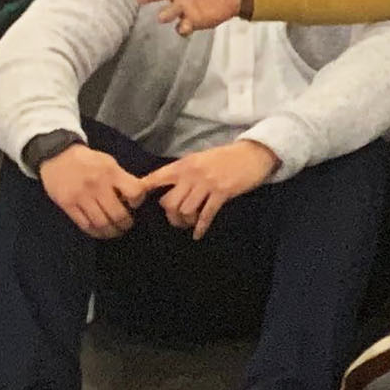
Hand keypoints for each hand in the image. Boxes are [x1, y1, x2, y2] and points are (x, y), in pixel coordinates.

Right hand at [38, 141, 146, 238]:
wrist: (57, 154)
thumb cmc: (87, 159)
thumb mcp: (109, 162)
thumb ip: (121, 178)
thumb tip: (134, 197)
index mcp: (111, 172)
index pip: (134, 191)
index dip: (138, 201)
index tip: (135, 205)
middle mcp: (97, 185)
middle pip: (117, 214)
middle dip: (126, 224)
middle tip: (126, 225)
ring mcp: (81, 196)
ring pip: (101, 223)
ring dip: (111, 232)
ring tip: (115, 231)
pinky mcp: (67, 205)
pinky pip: (84, 225)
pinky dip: (95, 232)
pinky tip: (100, 232)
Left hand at [138, 137, 278, 237]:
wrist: (253, 154)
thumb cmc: (226, 157)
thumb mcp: (200, 159)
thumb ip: (184, 171)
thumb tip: (168, 188)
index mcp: (184, 164)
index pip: (156, 178)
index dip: (143, 191)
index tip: (136, 203)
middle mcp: (192, 174)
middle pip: (169, 202)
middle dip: (170, 215)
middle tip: (176, 220)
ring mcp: (207, 183)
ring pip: (185, 210)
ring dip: (186, 221)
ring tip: (190, 224)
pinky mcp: (222, 193)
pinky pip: (206, 214)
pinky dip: (200, 227)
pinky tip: (198, 235)